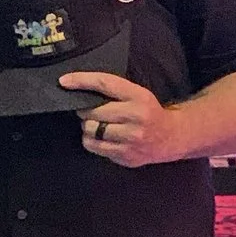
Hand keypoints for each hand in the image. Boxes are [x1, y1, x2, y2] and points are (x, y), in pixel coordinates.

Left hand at [60, 70, 179, 167]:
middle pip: (94, 111)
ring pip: (91, 130)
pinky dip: (91, 140)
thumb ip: (114, 91)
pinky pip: (94, 147)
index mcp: (139, 96)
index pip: (105, 84)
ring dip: (88, 126)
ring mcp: (131, 139)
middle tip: (87, 110)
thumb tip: (79, 88)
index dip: (81, 81)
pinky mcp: (126, 155)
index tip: (64, 81)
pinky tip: (100, 137)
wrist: (170, 137)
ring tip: (96, 124)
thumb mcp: (137, 94)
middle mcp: (136, 117)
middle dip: (84, 109)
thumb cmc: (148, 112)